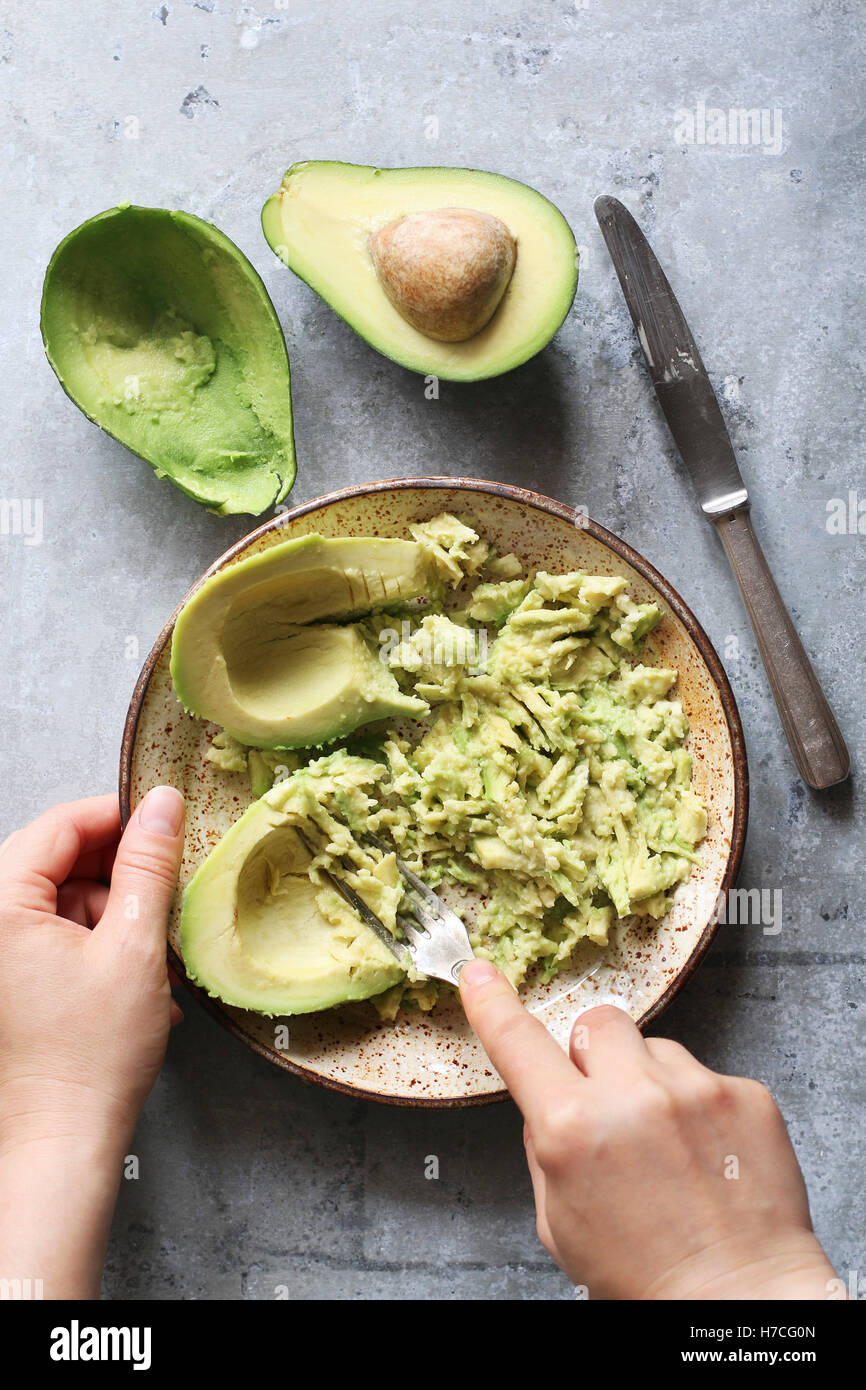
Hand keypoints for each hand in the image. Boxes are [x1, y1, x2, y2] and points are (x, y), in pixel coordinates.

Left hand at [0, 788, 184, 1297]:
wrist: (62, 1140)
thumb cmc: (93, 1056)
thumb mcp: (133, 945)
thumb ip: (149, 864)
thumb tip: (162, 802)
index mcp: (0, 907)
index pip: (58, 826)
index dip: (117, 817)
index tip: (165, 823)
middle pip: (57, 861)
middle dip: (118, 874)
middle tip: (166, 893)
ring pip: (60, 898)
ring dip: (112, 914)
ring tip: (154, 953)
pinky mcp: (8, 980)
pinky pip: (53, 934)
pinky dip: (96, 943)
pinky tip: (133, 974)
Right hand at [460, 961, 837, 1300]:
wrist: (739, 1301)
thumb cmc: (645, 1278)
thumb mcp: (561, 1222)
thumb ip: (548, 1148)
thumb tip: (551, 1103)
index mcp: (572, 1130)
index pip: (518, 1043)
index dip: (492, 1003)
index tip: (478, 973)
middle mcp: (633, 1096)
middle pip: (597, 1024)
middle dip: (595, 1055)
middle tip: (609, 1106)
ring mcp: (696, 1089)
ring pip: (656, 1049)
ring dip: (652, 1083)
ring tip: (670, 1148)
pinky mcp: (746, 1094)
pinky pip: (708, 1075)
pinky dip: (703, 1108)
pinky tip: (708, 1157)